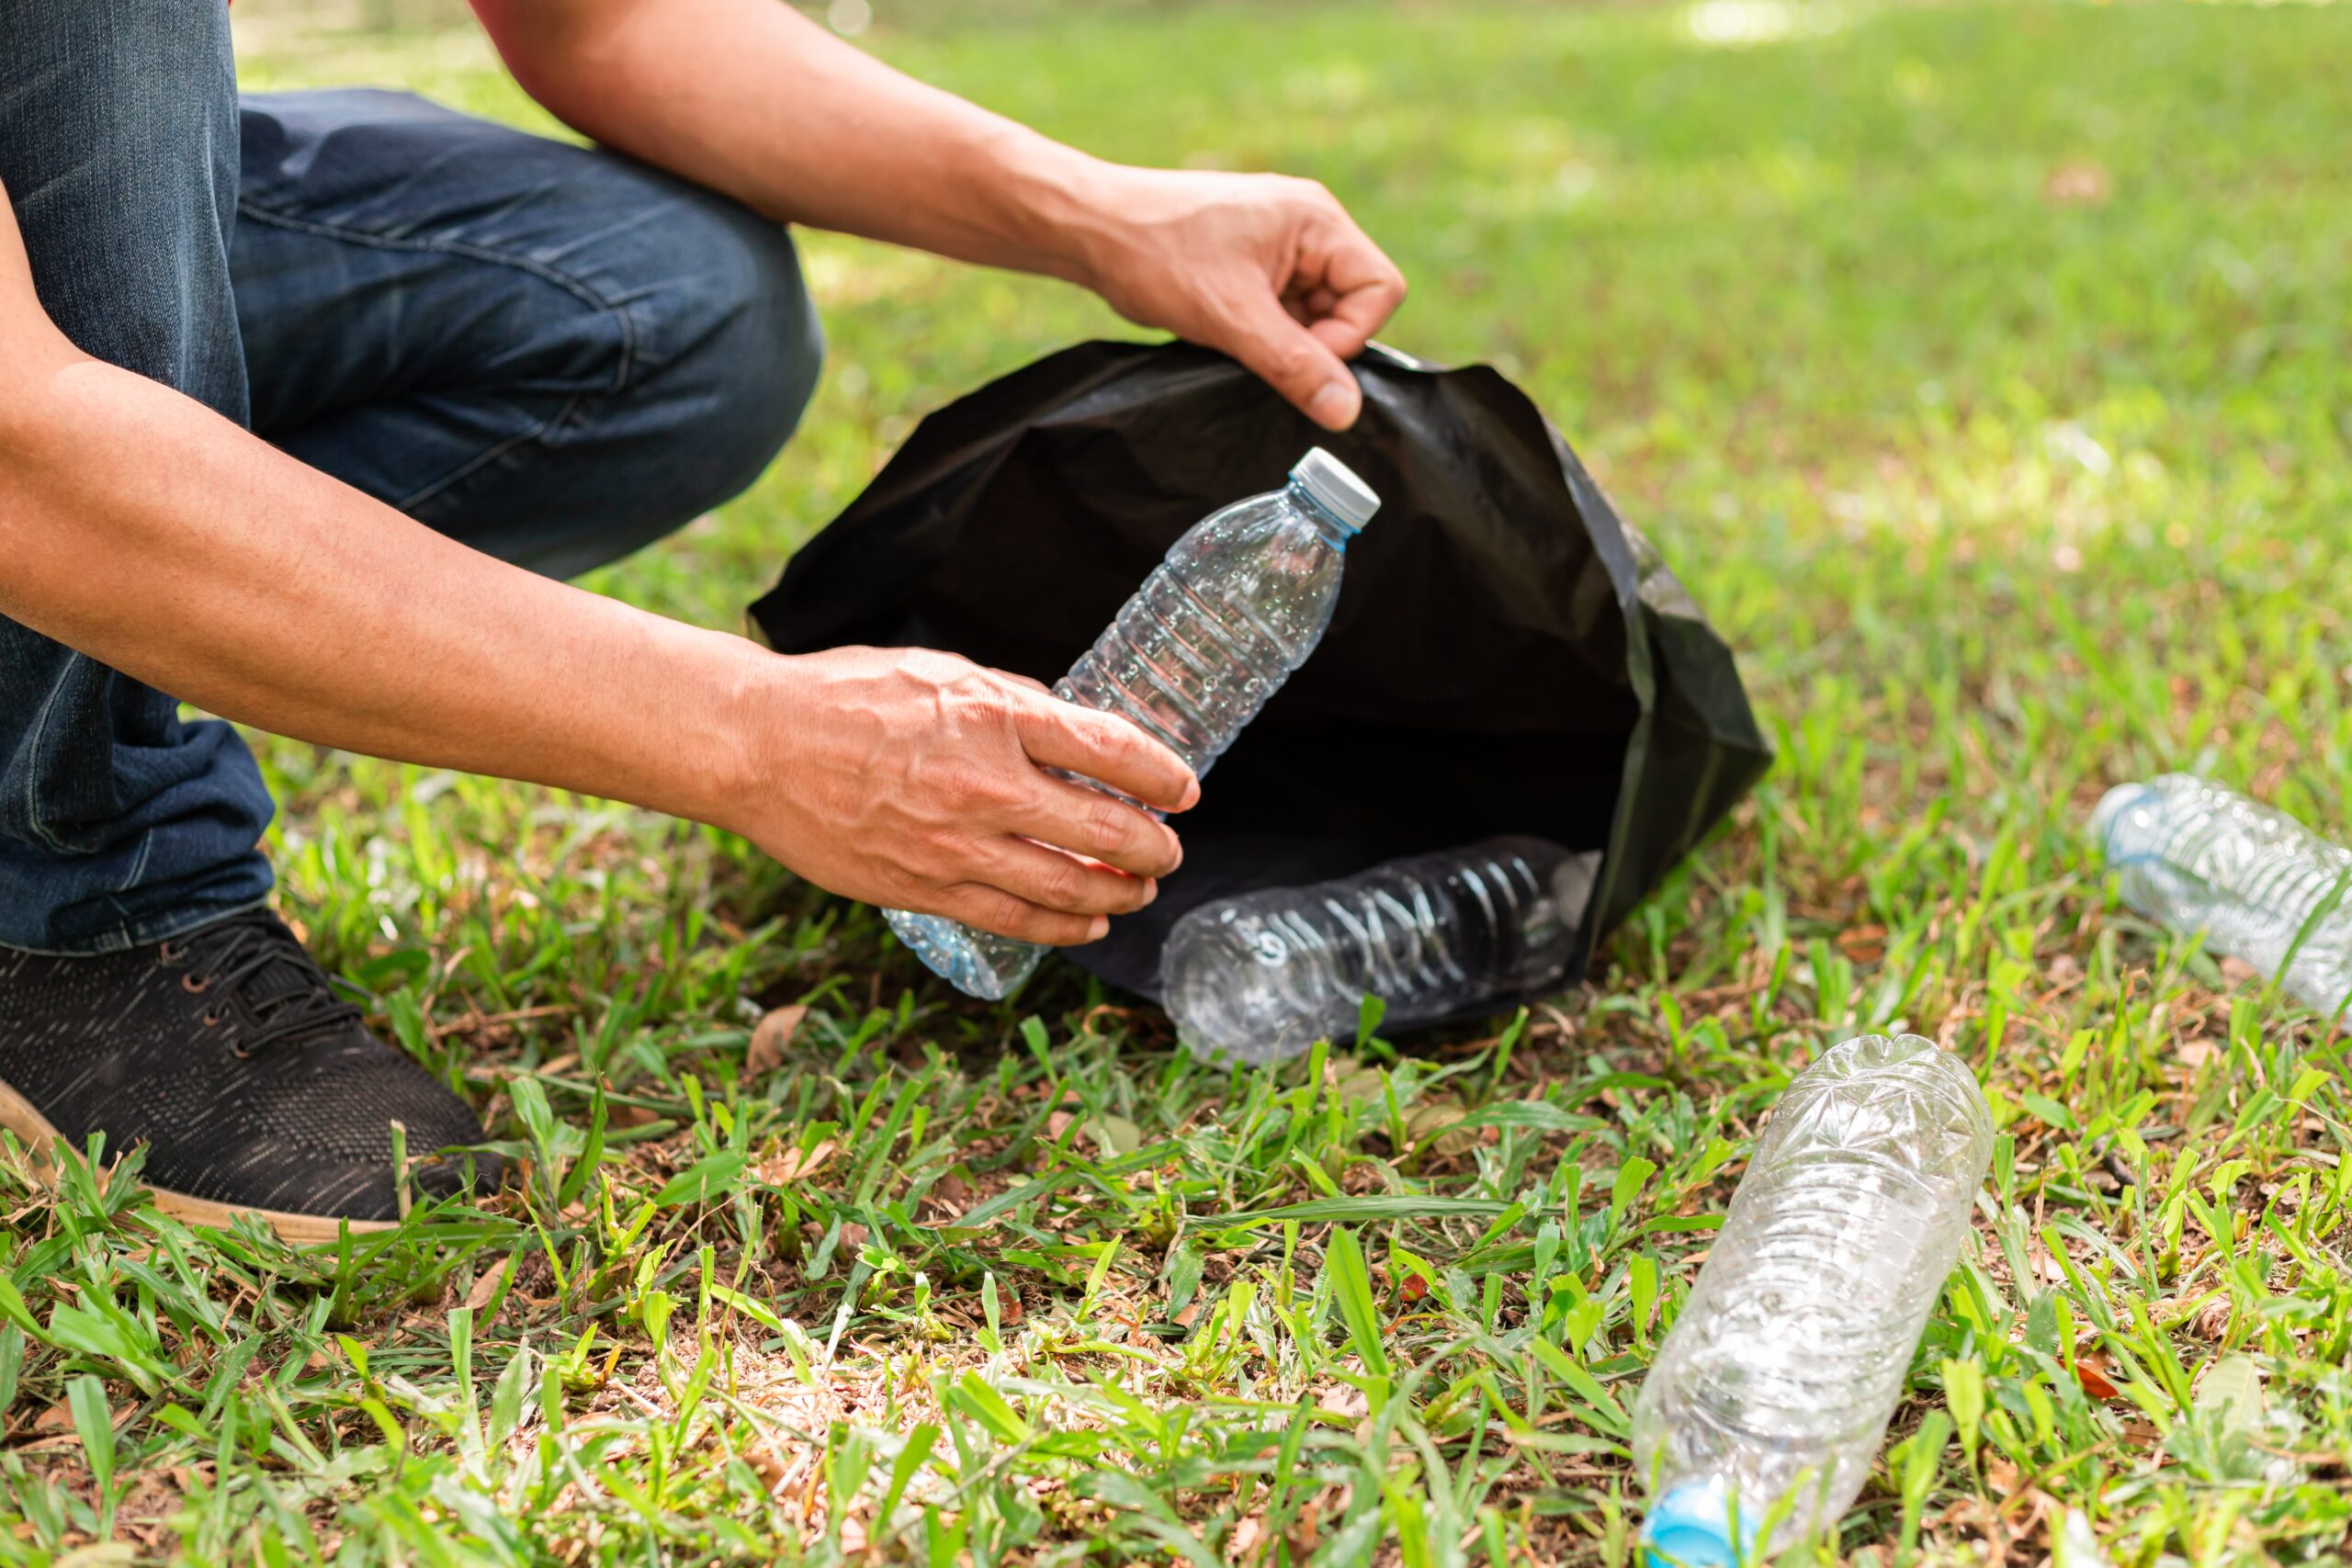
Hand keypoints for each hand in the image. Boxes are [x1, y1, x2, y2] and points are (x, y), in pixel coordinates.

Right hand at [737, 646, 1197, 943]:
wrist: (757, 747)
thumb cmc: (847, 696)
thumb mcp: (943, 672)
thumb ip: (1014, 703)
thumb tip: (1077, 734)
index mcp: (995, 716)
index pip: (1111, 751)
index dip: (1163, 776)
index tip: (1185, 790)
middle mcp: (984, 785)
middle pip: (1106, 831)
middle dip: (1153, 848)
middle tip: (1169, 851)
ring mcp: (954, 845)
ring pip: (1068, 888)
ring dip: (1119, 895)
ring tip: (1138, 891)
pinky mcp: (923, 889)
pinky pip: (1014, 920)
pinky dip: (1063, 926)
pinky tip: (1087, 923)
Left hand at [1069, 166, 1407, 429]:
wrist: (1091, 228)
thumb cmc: (1157, 254)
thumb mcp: (1233, 318)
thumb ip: (1295, 365)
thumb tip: (1345, 412)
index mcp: (1317, 220)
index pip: (1380, 289)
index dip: (1348, 336)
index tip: (1296, 355)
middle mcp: (1308, 226)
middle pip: (1351, 304)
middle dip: (1313, 340)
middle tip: (1260, 349)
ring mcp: (1280, 244)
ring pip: (1315, 314)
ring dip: (1284, 339)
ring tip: (1233, 333)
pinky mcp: (1254, 264)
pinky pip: (1284, 311)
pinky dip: (1263, 332)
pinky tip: (1225, 330)